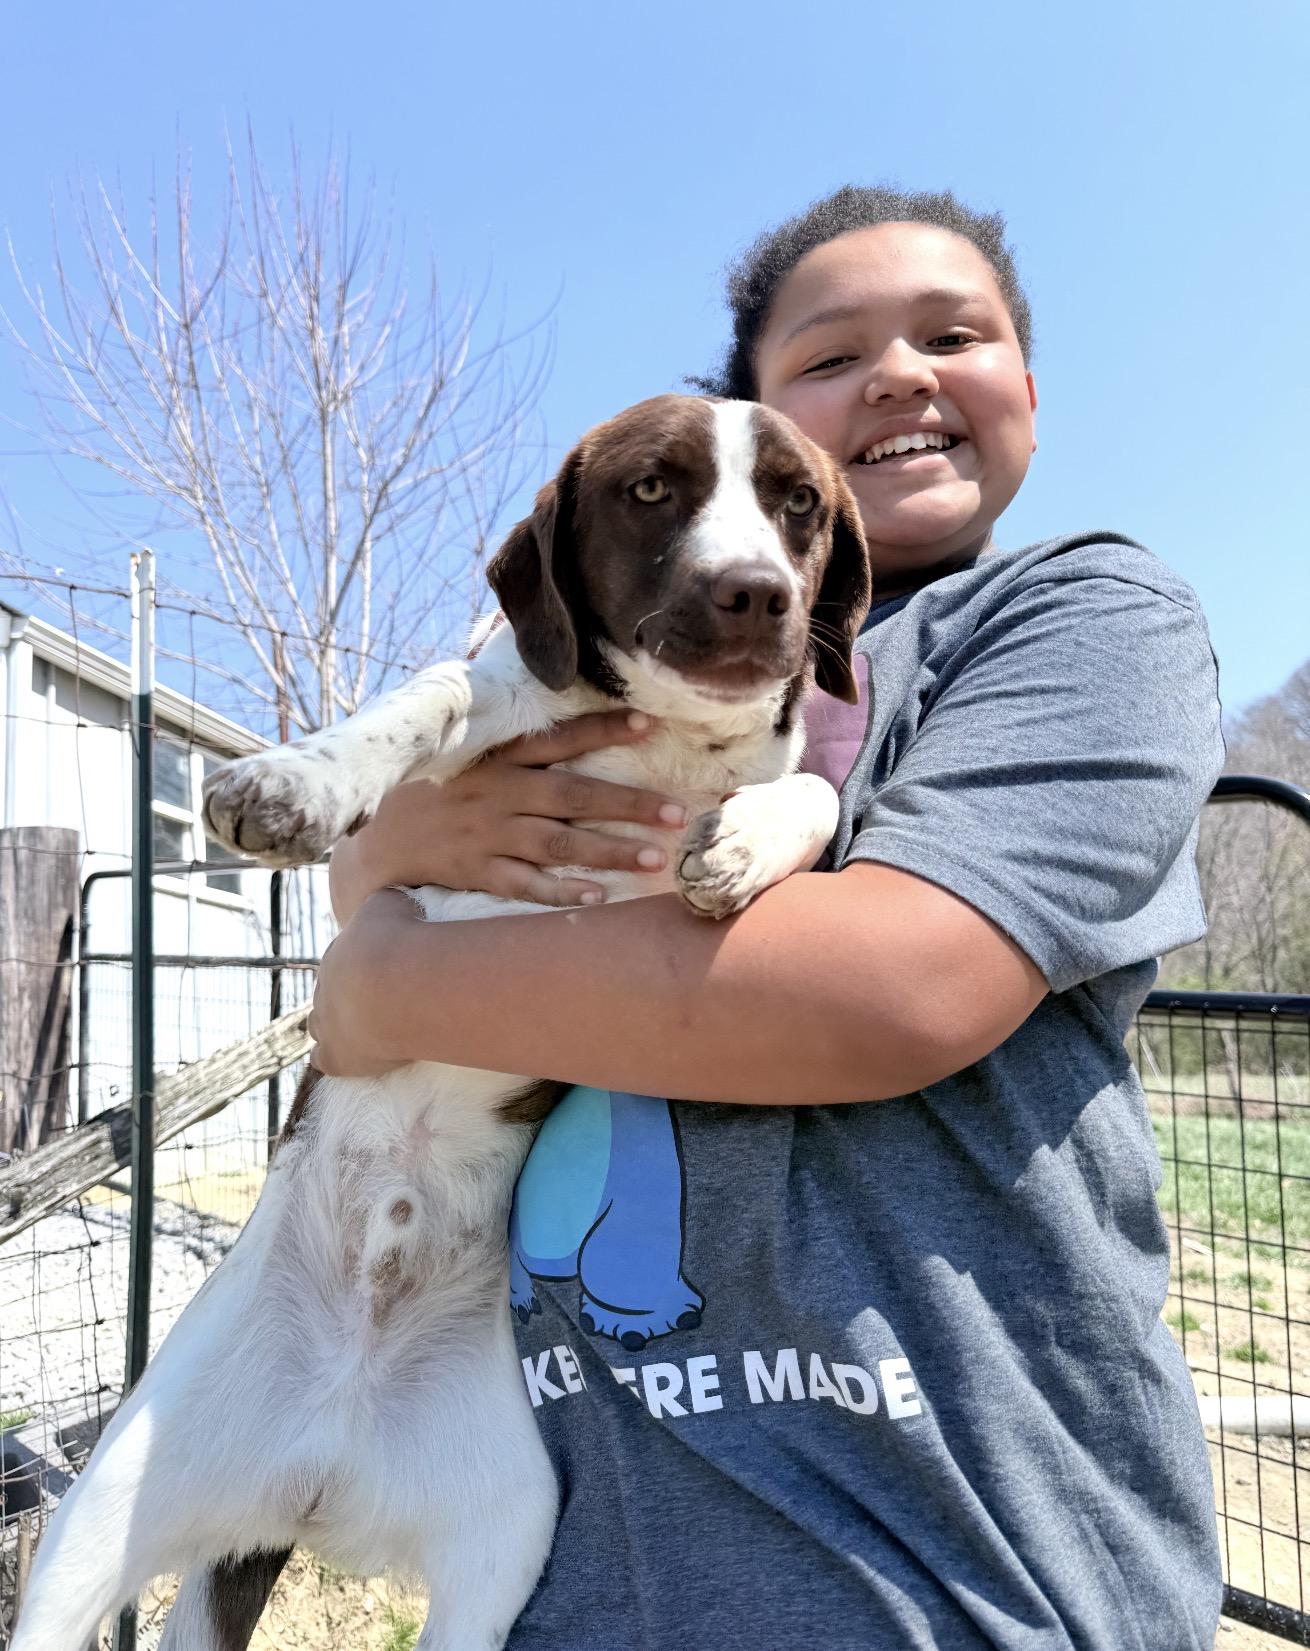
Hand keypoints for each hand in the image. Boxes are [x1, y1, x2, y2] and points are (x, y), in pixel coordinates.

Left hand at [307, 890, 419, 1077]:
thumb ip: (384, 903)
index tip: (386, 971)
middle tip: (381, 1001)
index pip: (345, 961)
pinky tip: (349, 1058)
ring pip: (319, 1025)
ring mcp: (326, 1022)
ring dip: (336, 1026)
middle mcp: (325, 986)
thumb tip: (390, 901)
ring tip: (365, 1029)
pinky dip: (333, 1058)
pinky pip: (323, 1059)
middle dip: (350, 996)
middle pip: (330, 993)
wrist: (402, 982)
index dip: (365, 967)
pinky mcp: (335, 1056)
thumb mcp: (392, 904)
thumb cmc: (402, 939)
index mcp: (338, 953)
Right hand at [329, 711, 688, 919]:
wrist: (374, 839)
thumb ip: (501, 724)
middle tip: (677, 813)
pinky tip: (597, 896)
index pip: (558, 738)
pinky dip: (559, 891)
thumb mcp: (457, 746)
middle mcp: (497, 793)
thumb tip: (523, 671)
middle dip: (627, 804)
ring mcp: (487, 835)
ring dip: (608, 850)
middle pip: (572, 796)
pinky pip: (524, 884)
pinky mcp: (477, 872)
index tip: (650, 724)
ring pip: (557, 843)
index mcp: (496, 757)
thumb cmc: (429, 788)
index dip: (603, 729)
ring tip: (654, 858)